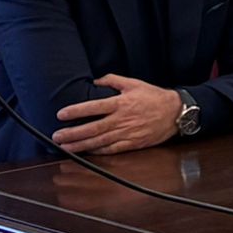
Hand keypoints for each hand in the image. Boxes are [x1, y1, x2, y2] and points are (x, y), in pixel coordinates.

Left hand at [53, 75, 181, 154]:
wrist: (175, 112)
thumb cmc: (155, 97)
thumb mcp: (135, 83)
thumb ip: (114, 80)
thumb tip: (97, 80)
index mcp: (122, 103)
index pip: (94, 107)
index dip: (76, 111)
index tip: (61, 114)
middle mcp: (122, 119)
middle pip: (92, 128)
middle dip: (72, 133)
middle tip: (56, 136)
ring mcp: (126, 133)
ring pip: (98, 141)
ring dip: (80, 145)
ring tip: (64, 148)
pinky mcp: (132, 144)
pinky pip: (111, 149)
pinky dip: (97, 152)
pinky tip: (86, 152)